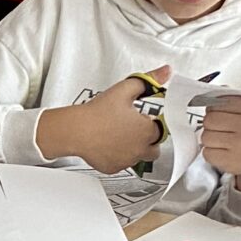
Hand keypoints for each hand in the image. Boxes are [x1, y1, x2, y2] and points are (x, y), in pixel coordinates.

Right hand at [37, 67, 168, 175]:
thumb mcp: (125, 89)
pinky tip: (109, 145)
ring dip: (133, 148)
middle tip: (133, 130)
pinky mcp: (112, 168)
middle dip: (148, 140)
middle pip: (154, 149)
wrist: (75, 130)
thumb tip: (165, 72)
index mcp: (147, 131)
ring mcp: (126, 161)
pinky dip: (118, 157)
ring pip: (137, 157)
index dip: (153, 123)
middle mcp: (139, 149)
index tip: (144, 119)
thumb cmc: (97, 112)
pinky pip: (121, 164)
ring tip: (118, 135)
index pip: (162, 130)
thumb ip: (149, 80)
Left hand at [198, 94, 240, 193]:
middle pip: (209, 119)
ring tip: (225, 142)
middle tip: (223, 131)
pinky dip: (211, 153)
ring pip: (205, 137)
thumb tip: (211, 90)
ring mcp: (240, 144)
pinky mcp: (232, 160)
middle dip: (211, 126)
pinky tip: (225, 152)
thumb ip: (231, 99)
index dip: (215, 111)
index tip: (224, 117)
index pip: (216, 103)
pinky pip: (207, 153)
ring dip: (210, 141)